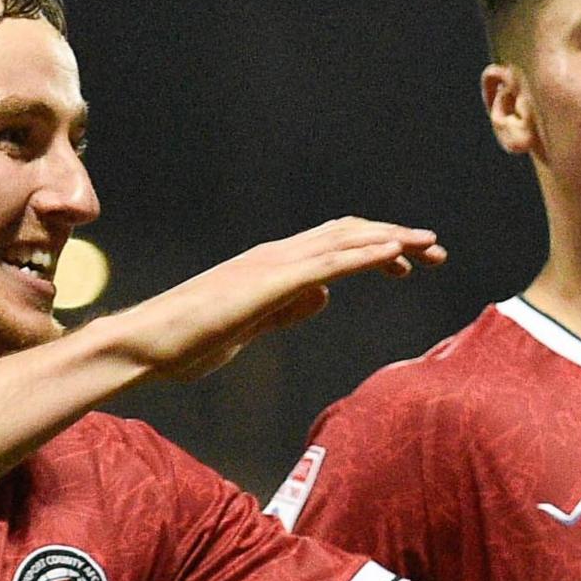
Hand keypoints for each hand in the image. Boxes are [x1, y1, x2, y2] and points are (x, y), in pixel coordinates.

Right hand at [100, 217, 446, 381]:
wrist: (143, 346)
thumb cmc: (187, 341)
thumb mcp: (251, 326)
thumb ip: (286, 309)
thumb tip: (322, 296)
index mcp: (272, 267)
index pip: (336, 247)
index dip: (377, 250)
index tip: (412, 264)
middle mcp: (276, 256)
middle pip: (349, 235)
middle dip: (396, 239)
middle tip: (437, 253)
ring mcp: (271, 265)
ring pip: (344, 242)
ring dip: (391, 241)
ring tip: (430, 247)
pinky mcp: (267, 283)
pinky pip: (326, 264)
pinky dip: (365, 255)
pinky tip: (396, 255)